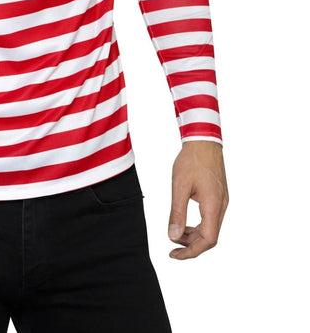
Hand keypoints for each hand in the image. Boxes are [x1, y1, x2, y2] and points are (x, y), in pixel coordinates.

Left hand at [168, 140, 228, 259]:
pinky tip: (185, 222)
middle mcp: (221, 206)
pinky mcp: (219, 195)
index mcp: (213, 205)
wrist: (204, 140)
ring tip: (176, 234)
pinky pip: (211, 218)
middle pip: (210, 237)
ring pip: (211, 228)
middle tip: (172, 248)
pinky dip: (198, 225)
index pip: (208, 240)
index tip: (174, 255)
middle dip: (191, 245)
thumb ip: (177, 212)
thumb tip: (172, 237)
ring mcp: (222, 200)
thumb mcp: (180, 186)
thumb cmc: (191, 160)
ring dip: (194, 235)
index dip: (191, 252)